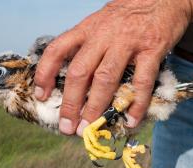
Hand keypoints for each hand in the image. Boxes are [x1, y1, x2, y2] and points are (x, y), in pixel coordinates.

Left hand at [34, 0, 192, 135]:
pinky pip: (141, 81)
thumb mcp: (102, 21)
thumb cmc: (130, 14)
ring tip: (90, 128)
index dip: (44, 74)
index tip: (41, 96)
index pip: (57, 49)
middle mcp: (103, 35)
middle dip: (70, 103)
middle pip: (79, 72)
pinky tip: (130, 120)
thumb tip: (75, 75)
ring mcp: (127, 42)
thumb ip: (89, 42)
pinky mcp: (152, 49)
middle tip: (67, 127)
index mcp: (88, 28)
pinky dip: (136, 104)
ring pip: (105, 79)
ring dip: (95, 107)